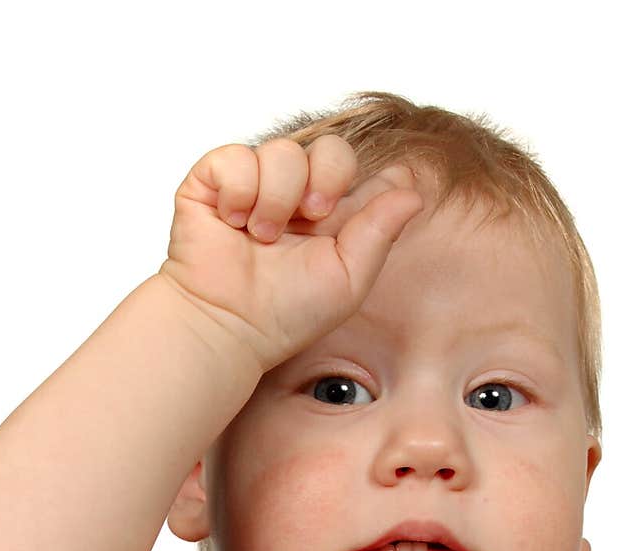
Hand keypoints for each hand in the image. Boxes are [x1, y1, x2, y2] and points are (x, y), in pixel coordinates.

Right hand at [158, 135, 424, 372]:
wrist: (229, 325)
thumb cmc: (285, 314)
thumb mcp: (349, 278)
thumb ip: (381, 231)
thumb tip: (414, 190)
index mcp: (330, 216)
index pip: (358, 171)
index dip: (361, 178)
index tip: (350, 210)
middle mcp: (295, 195)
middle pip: (330, 148)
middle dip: (328, 177)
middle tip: (313, 217)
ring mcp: (254, 185)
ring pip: (283, 151)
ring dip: (277, 196)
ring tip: (263, 237)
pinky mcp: (213, 182)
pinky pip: (236, 156)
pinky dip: (239, 190)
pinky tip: (234, 222)